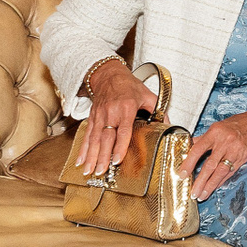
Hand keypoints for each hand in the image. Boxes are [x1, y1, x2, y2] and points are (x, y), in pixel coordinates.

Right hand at [77, 60, 156, 174]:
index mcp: (127, 108)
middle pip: (106, 138)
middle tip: (100, 171)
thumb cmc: (129, 86)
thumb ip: (158, 111)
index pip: (123, 130)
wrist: (109, 75)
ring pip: (94, 138)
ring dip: (90, 156)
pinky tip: (79, 160)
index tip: (117, 160)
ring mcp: (100, 115)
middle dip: (102, 156)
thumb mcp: (148, 95)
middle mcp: (111, 113)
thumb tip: (167, 125)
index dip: (120, 146)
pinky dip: (82, 149)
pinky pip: (87, 135)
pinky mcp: (92, 117)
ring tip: (88, 171)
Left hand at [181, 112, 246, 201]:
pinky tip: (214, 187)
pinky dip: (221, 181)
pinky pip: (230, 172)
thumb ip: (202, 139)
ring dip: (211, 185)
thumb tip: (188, 147)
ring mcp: (235, 151)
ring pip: (221, 172)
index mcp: (215, 133)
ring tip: (202, 195)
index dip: (189, 163)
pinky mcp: (242, 158)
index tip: (182, 174)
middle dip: (200, 181)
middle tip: (193, 192)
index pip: (198, 150)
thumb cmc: (234, 125)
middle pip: (210, 165)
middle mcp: (225, 143)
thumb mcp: (215, 127)